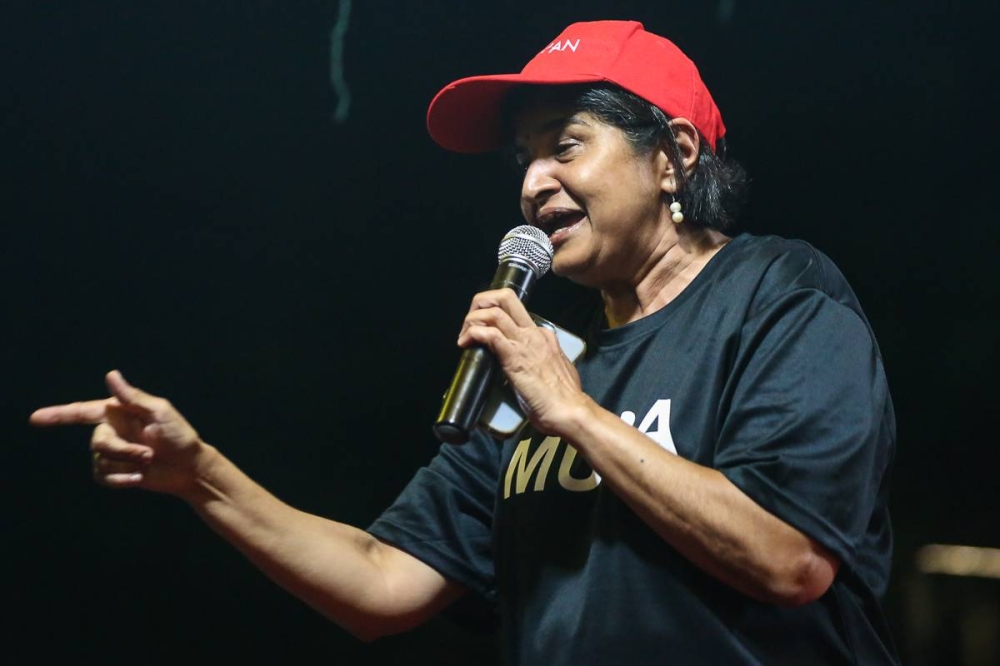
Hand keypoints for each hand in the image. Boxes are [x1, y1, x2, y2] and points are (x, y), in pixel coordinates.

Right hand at [30, 370, 207, 496]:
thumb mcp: (160, 413)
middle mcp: (111, 430)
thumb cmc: (179, 435)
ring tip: (149, 461)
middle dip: (123, 450)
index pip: (82, 411)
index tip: (35, 419)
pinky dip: (121, 479)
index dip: (58, 415)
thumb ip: (133, 397)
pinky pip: (103, 477)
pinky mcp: (115, 471)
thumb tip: (111, 374)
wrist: (188, 467)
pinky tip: (140, 477)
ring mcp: (112, 451)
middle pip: (97, 442)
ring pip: (100, 460)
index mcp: (118, 411)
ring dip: (127, 463)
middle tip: (149, 453)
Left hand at [457, 289, 587, 434]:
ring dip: (472, 319)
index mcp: (543, 336)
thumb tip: (533, 366)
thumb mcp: (557, 371)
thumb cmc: (564, 398)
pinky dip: (472, 334)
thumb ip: (545, 362)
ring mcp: (523, 342)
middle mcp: (533, 333)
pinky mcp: (513, 356)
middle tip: (470, 321)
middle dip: (483, 302)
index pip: (516, 312)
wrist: (568, 410)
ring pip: (494, 311)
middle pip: (506, 298)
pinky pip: (489, 334)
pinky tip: (465, 343)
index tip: (484, 331)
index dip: (495, 316)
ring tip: (463, 336)